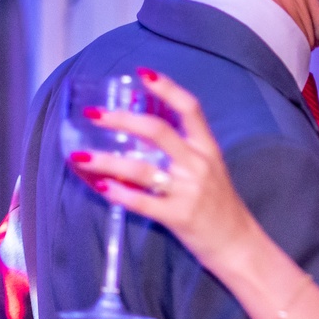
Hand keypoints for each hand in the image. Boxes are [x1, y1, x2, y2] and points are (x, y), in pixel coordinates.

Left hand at [70, 68, 257, 268]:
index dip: (167, 87)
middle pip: (157, 131)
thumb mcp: (210, 171)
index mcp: (208, 150)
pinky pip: (141, 202)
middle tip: (93, 114)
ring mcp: (189, 191)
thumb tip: (143, 136)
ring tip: (80, 156)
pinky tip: (100, 186)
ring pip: (141, 168)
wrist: (238, 245)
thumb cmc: (221, 208)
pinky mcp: (179, 216)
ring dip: (106, 160)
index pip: (190, 109)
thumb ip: (184, 153)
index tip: (143, 73)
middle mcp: (199, 165)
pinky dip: (118, 194)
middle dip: (121, 119)